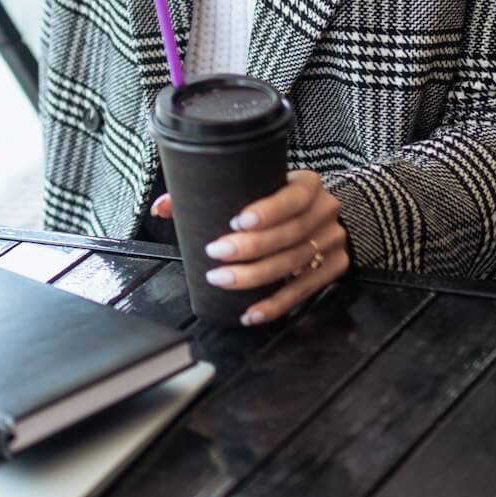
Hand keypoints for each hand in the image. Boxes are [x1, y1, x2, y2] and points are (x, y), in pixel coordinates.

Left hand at [149, 170, 348, 324]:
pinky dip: (275, 304)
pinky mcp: (333, 269)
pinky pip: (303, 291)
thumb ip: (207, 189)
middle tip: (216, 255)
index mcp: (307, 185)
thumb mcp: (253, 185)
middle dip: (250, 248)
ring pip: (293, 264)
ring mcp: (331, 242)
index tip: (238, 221)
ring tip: (224, 280)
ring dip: (256, 277)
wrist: (318, 213)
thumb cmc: (274, 199)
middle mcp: (325, 211)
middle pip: (290, 234)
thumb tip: (162, 208)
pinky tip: (252, 312)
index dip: (268, 211)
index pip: (293, 197)